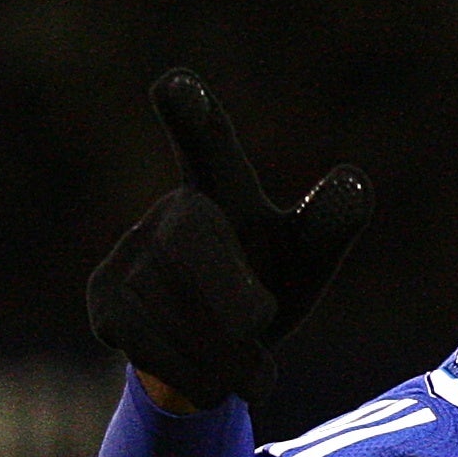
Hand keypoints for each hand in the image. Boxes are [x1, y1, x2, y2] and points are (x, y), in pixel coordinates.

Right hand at [86, 70, 373, 408]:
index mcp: (220, 185)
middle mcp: (167, 210)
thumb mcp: (309, 257)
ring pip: (183, 315)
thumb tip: (354, 183)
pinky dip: (199, 373)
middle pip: (206, 262)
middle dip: (242, 308)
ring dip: (229, 353)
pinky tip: (208, 371)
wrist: (217, 357)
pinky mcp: (103, 301)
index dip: (193, 113)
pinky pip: (157, 347)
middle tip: (260, 321)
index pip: (208, 143)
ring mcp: (126, 254)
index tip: (175, 83)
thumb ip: (330, 222)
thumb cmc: (270, 283)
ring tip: (243, 357)